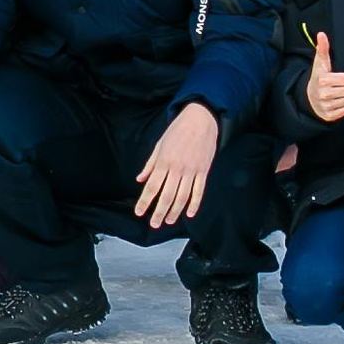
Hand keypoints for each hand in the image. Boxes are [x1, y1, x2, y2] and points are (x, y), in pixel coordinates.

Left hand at [133, 102, 219, 229]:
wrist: (200, 120)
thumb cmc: (177, 131)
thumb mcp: (159, 145)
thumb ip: (150, 164)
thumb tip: (140, 179)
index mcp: (163, 161)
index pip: (152, 186)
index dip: (145, 201)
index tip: (139, 212)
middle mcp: (176, 168)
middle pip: (166, 195)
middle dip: (159, 212)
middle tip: (154, 224)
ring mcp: (191, 170)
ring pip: (182, 196)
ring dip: (175, 211)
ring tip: (169, 221)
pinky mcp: (203, 171)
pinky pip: (199, 191)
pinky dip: (194, 204)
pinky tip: (189, 213)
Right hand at [304, 30, 343, 123]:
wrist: (308, 97)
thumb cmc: (319, 78)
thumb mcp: (321, 64)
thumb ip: (323, 49)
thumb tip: (321, 34)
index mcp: (322, 80)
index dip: (343, 78)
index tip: (335, 78)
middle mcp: (323, 93)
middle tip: (335, 87)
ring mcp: (325, 106)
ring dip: (343, 98)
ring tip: (334, 95)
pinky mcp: (328, 115)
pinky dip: (342, 107)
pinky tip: (334, 103)